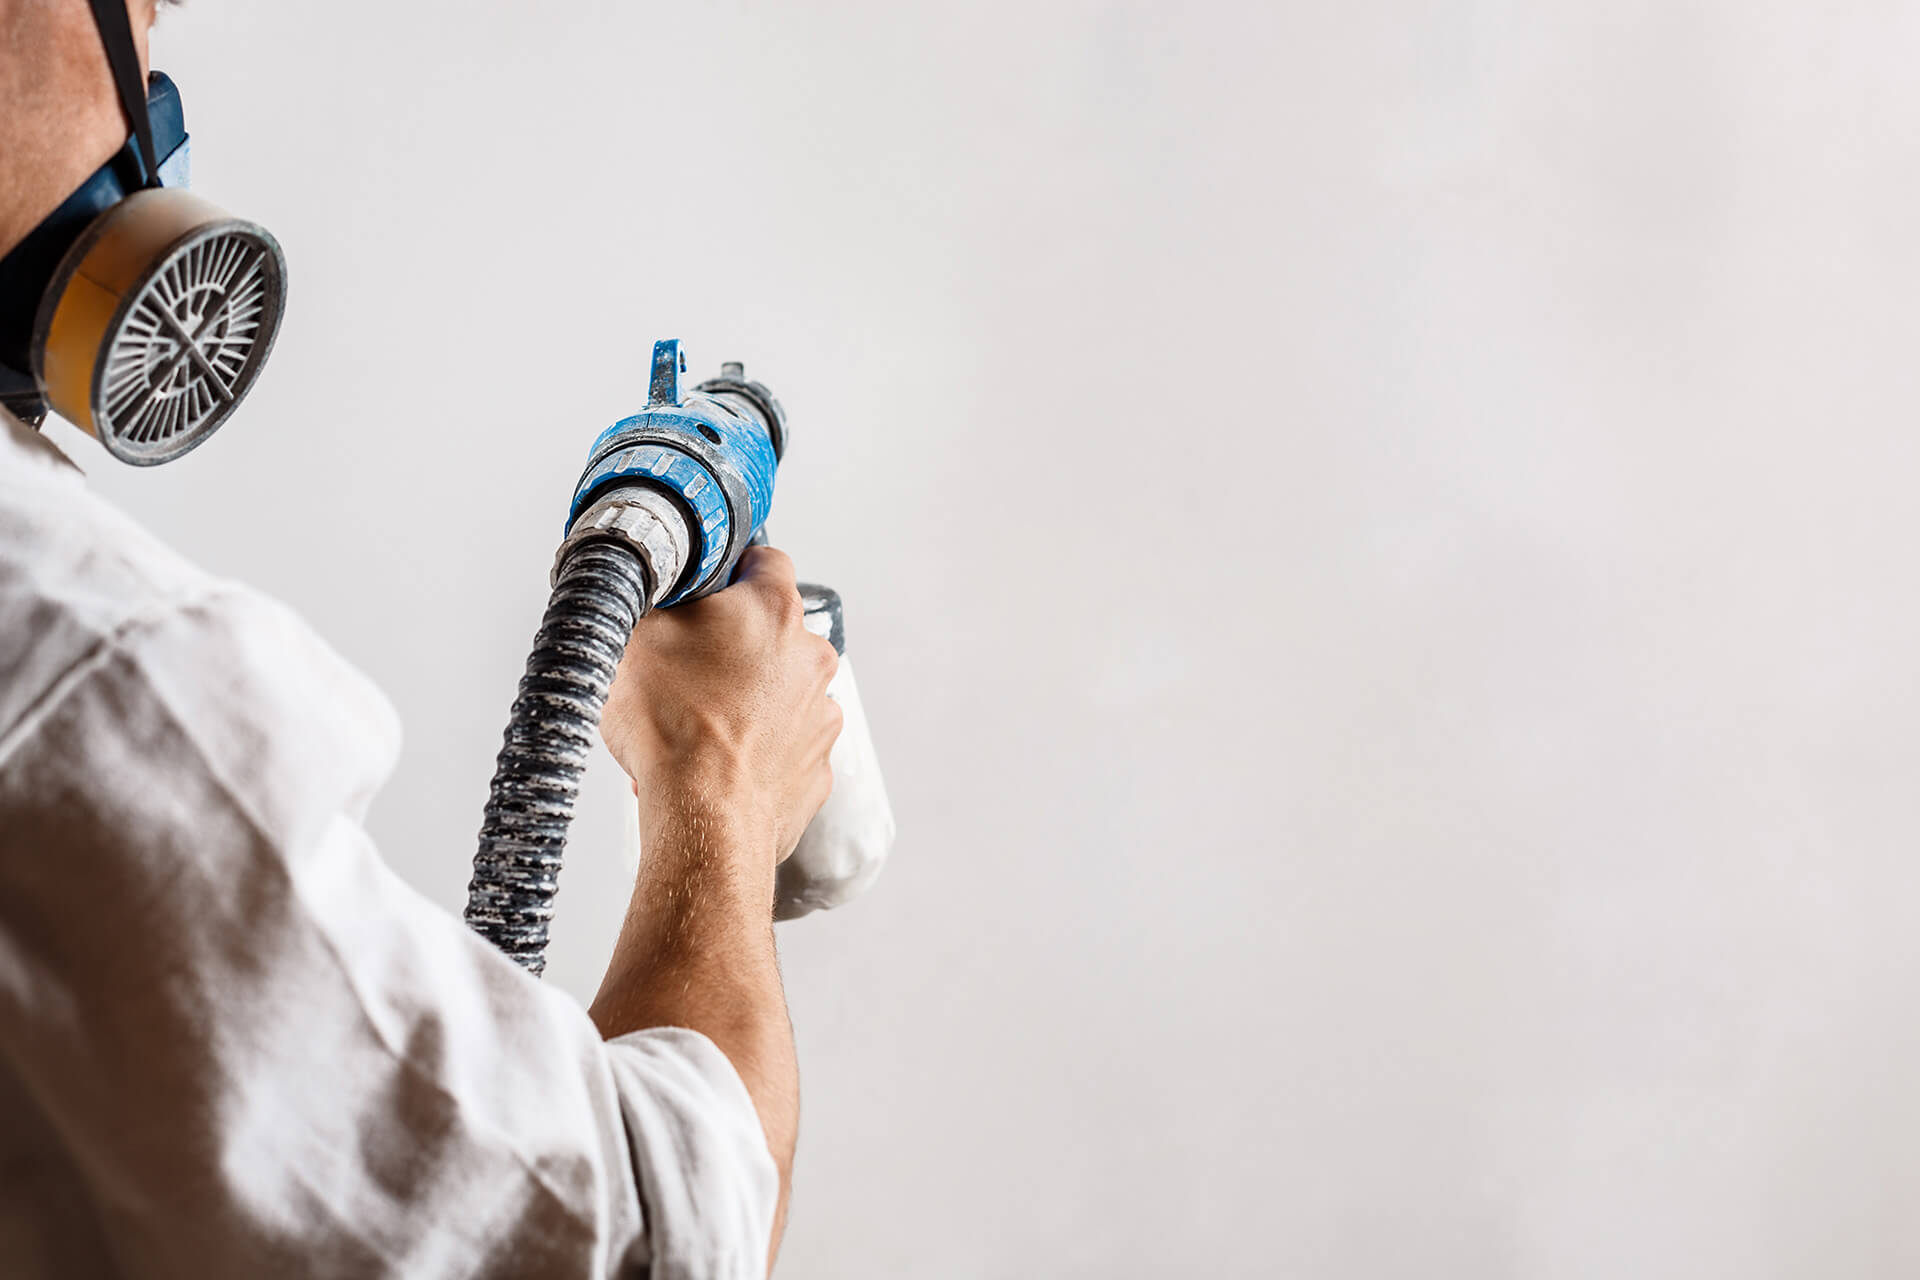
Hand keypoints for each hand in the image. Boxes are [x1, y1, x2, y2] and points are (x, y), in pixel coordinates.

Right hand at [601, 545, 842, 866]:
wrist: (704, 815)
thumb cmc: (674, 726)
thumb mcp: (637, 636)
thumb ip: (658, 603)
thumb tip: (657, 593)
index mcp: (773, 609)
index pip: (764, 561)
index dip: (730, 572)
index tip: (707, 590)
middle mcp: (812, 656)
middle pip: (773, 634)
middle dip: (734, 648)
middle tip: (686, 672)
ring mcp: (822, 715)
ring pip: (779, 694)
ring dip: (747, 702)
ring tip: (697, 730)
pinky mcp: (818, 768)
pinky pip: (784, 748)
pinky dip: (757, 752)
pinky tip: (717, 766)